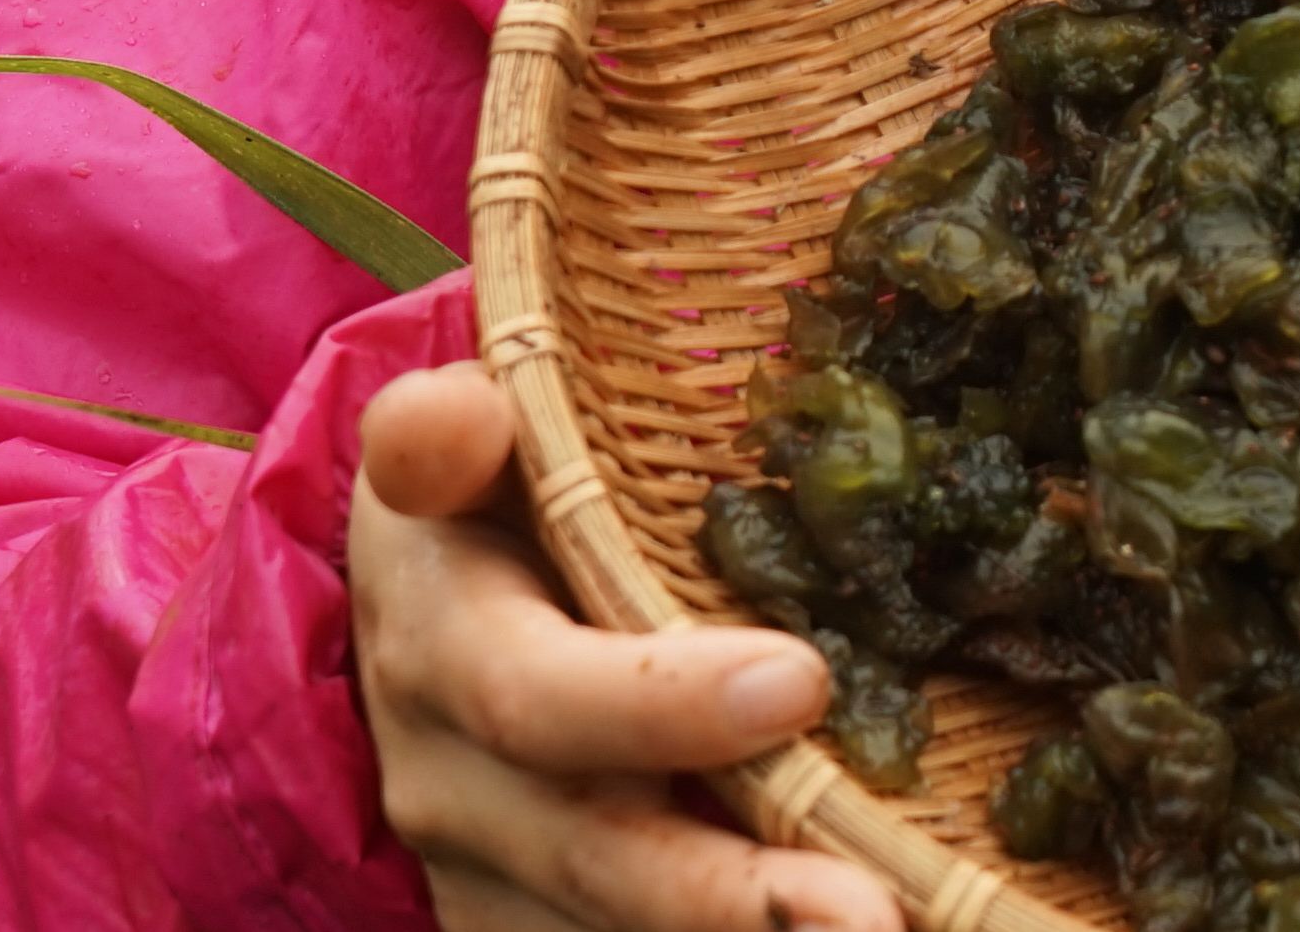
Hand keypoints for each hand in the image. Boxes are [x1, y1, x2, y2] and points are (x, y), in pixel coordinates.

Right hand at [352, 361, 907, 931]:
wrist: (426, 607)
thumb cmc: (490, 498)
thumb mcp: (461, 440)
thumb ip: (449, 428)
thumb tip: (455, 418)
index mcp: (438, 641)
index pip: (535, 694)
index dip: (657, 706)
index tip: (801, 682)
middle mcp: (452, 785)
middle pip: (593, 854)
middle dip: (731, 898)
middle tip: (873, 914)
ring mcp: (491, 878)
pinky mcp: (531, 925)